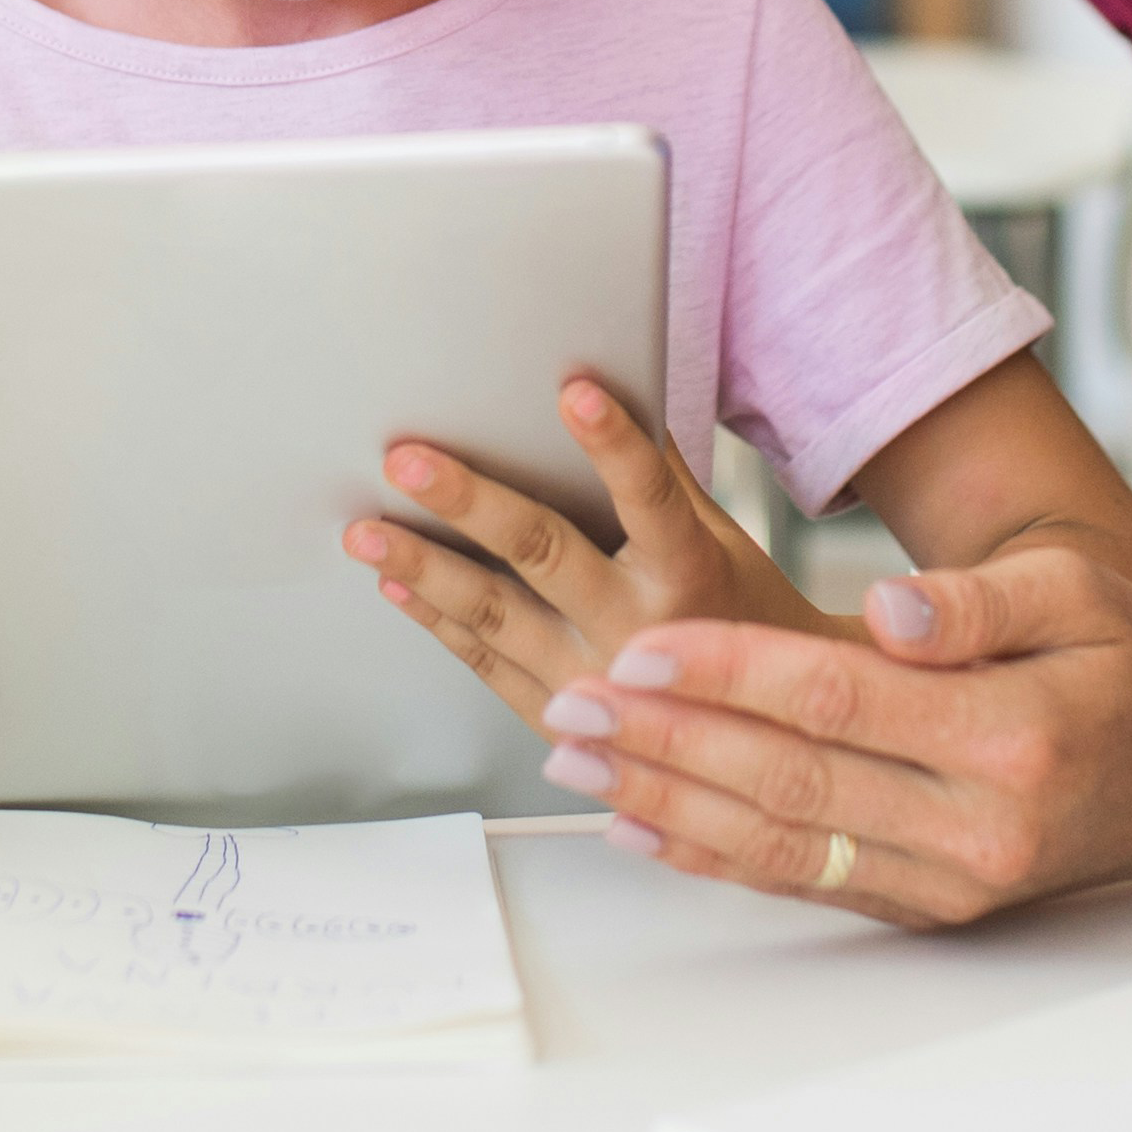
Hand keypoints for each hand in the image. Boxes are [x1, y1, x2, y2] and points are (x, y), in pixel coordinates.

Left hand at [349, 380, 825, 722]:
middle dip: (469, 503)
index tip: (576, 391)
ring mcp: (592, 687)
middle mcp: (639, 635)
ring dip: (423, 568)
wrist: (763, 741)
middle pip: (545, 555)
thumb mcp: (725, 543)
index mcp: (691, 576)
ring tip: (368, 531)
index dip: (614, 445)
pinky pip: (485, 664)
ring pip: (494, 617)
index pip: (651, 497)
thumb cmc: (743, 626)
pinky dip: (437, 622)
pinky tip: (399, 588)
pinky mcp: (558, 722)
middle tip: (409, 462)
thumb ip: (666, 476)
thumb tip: (621, 390)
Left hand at [534, 547, 1131, 927]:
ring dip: (666, 802)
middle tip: (570, 706)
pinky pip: (804, 883)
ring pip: (782, 844)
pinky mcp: (931, 909)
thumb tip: (892, 608)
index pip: (838, 700)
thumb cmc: (1128, 665)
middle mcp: (977, 824)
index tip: (638, 648)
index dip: (727, 673)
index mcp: (1014, 735)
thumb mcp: (1077, 596)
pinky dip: (713, 856)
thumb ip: (978, 601)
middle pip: (791, 779)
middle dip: (665, 741)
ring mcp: (951, 880)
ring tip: (575, 761)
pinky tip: (642, 824)